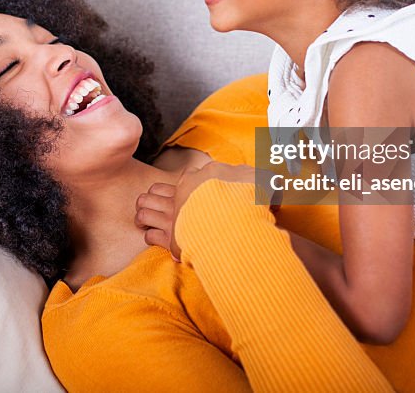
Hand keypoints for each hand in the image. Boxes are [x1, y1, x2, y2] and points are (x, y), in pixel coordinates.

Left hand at [135, 161, 254, 259]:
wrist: (233, 220)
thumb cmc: (245, 199)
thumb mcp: (261, 181)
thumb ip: (261, 180)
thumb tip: (270, 183)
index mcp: (199, 179)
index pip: (186, 177)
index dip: (187, 184)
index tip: (190, 191)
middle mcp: (180, 194)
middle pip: (155, 191)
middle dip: (153, 197)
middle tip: (155, 202)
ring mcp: (172, 215)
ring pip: (145, 209)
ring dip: (144, 214)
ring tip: (145, 218)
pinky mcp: (169, 238)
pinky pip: (150, 235)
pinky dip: (150, 236)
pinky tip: (156, 237)